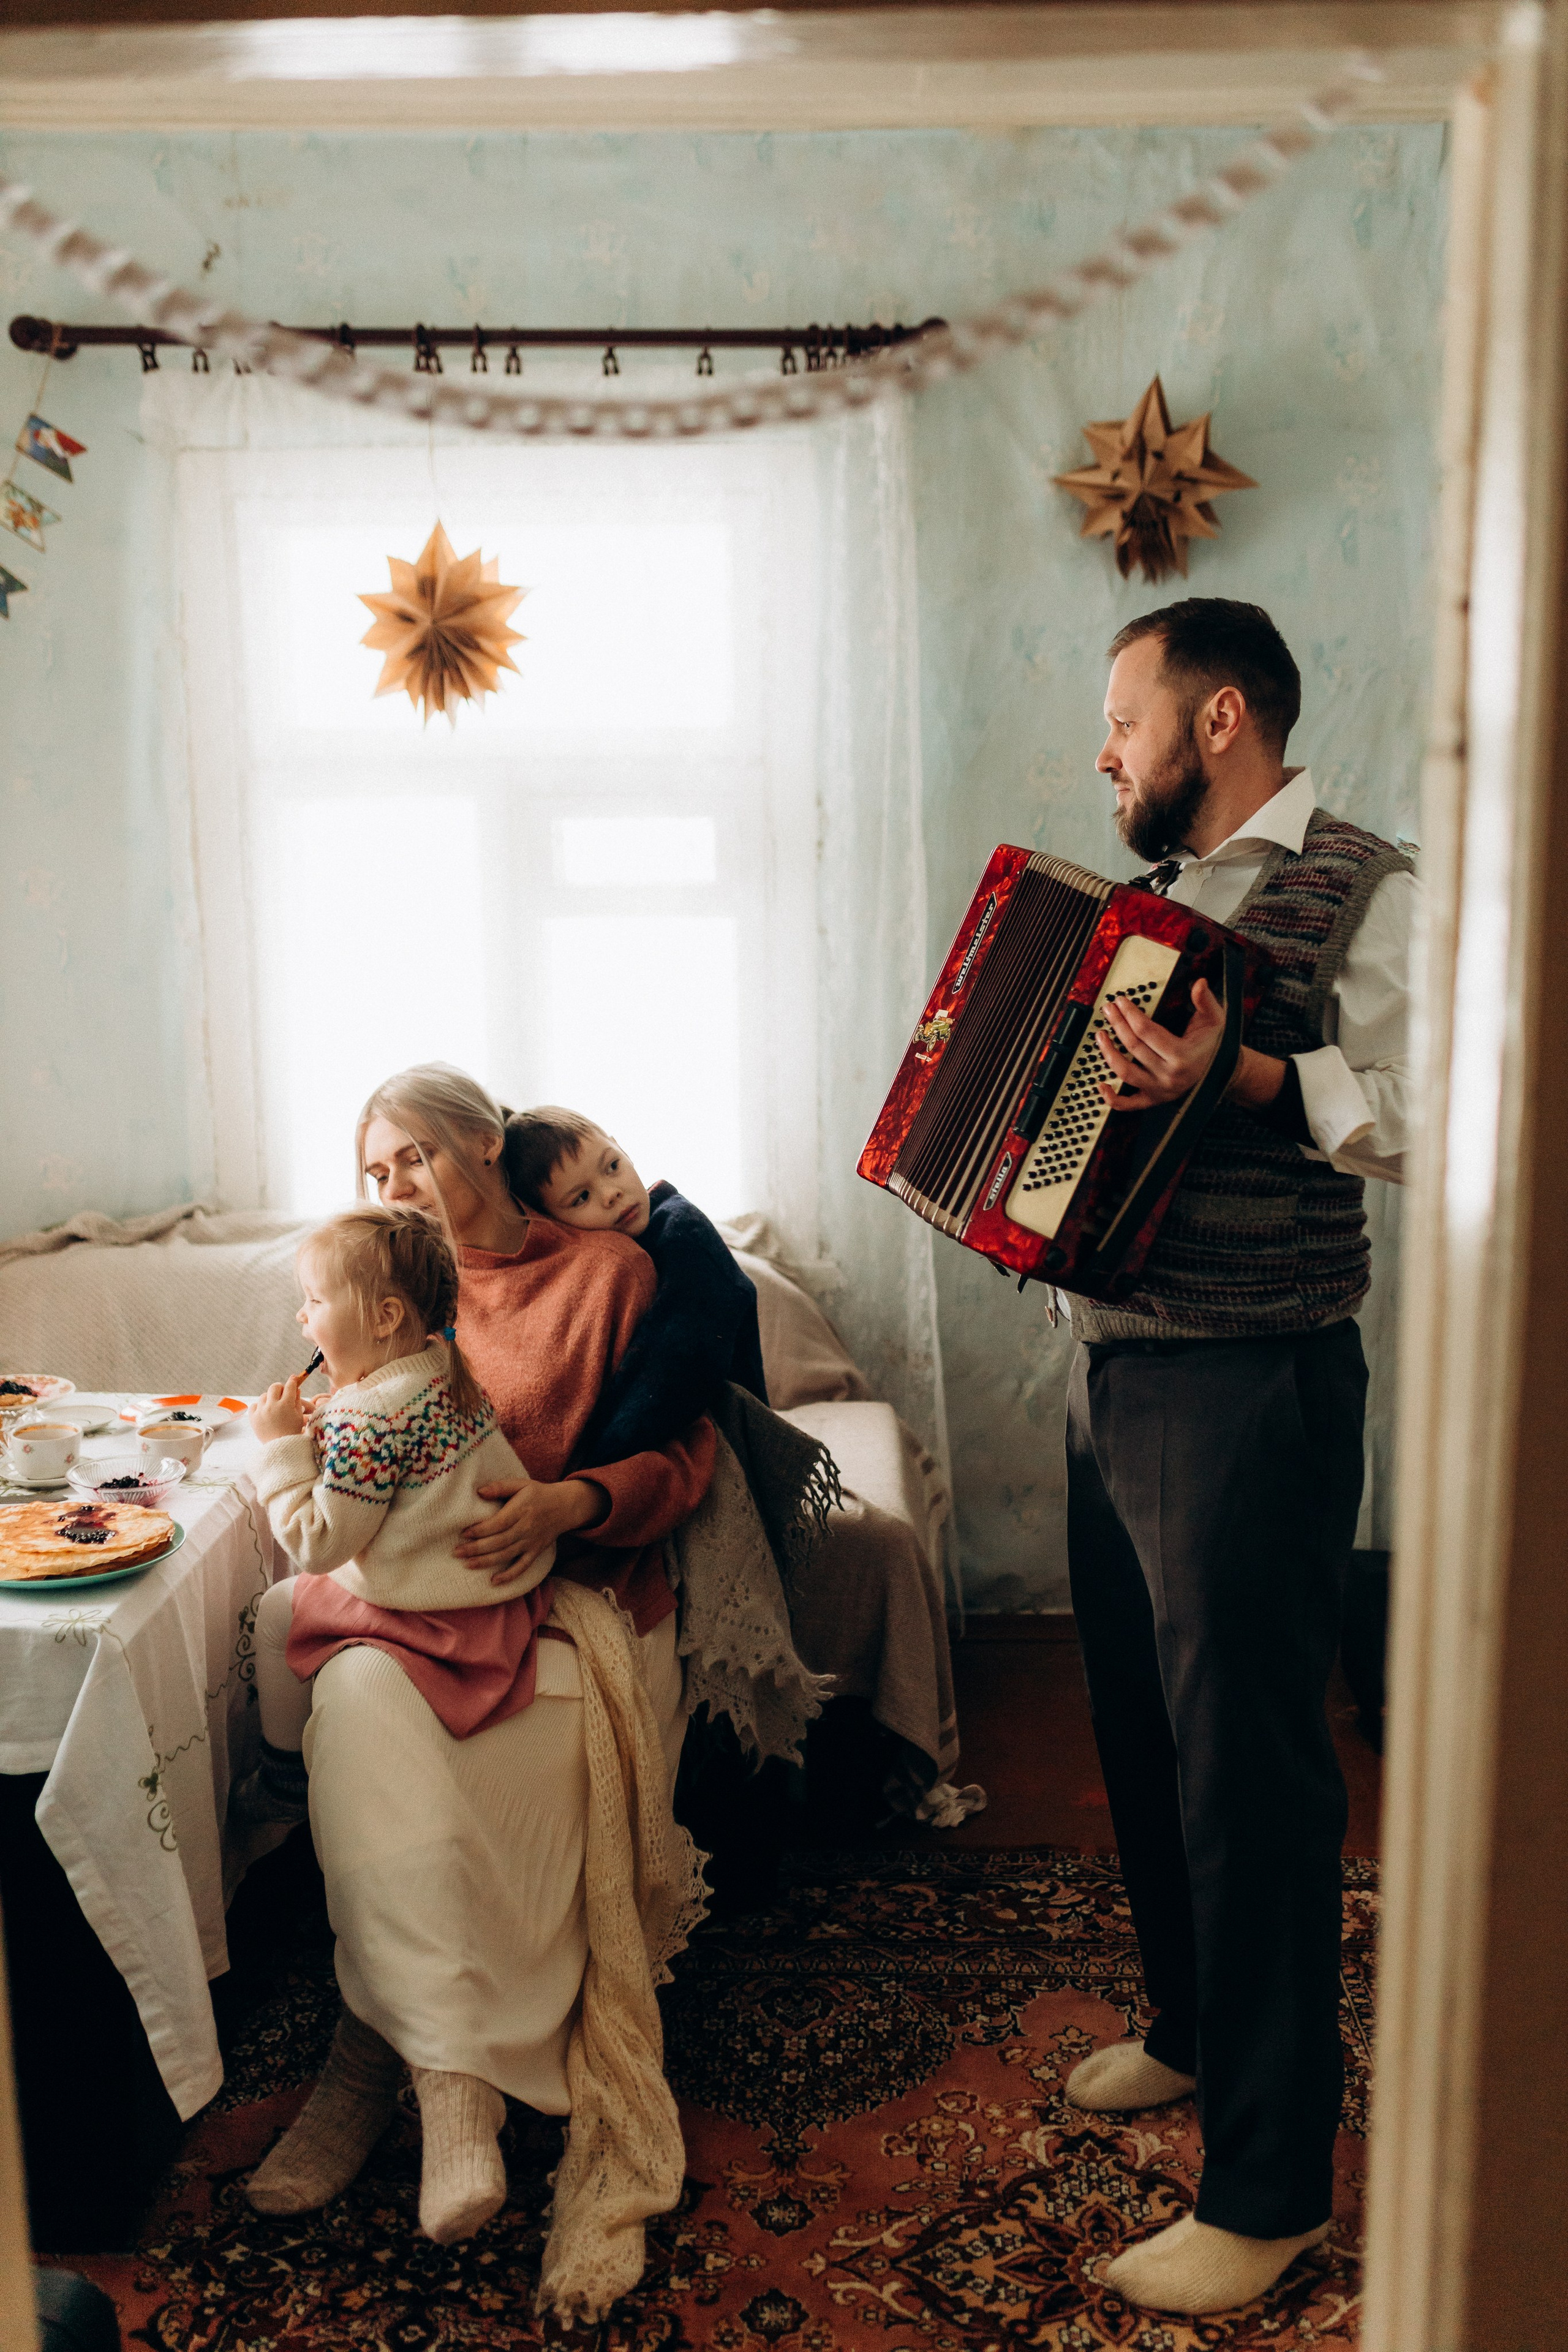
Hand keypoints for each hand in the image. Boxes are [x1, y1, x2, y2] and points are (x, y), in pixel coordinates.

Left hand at [251, 1373, 307, 1442]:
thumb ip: (297, 1400)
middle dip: (280, 1388)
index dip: (292, 1381)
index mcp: (286, 1405)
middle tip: (283, 1393)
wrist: (280, 1449)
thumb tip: (296, 1388)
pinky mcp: (253, 1418)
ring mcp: (261, 1412)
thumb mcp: (298, 1416)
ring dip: (270, 1398)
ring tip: (274, 1406)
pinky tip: (265, 1411)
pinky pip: (254, 1405)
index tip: (293, 1379)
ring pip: (264, 1396)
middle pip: (274, 1387)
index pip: (289, 1386)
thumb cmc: (292, 1433)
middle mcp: (272, 1406)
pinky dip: (259, 1407)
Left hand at [456, 1476, 607, 1586]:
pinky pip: (522, 1567)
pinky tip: (494, 1581)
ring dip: (486, 1562)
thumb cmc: (539, 1493)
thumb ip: (500, 1487)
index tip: (463, 1533)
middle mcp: (525, 1528)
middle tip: (457, 1552)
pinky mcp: (535, 1552)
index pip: (498, 1524)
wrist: (565, 1506)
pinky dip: (509, 1576)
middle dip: (476, 1548)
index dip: (480, 1530)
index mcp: (521, 1510)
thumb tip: (479, 1492)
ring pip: (506, 1555)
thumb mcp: (521, 1484)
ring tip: (467, 1565)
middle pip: (498, 1541)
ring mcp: (531, 1542)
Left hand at [1096, 977, 1286, 1113]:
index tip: (1120, 1001)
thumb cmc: (1213, 1044)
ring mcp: (1159, 1089)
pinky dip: (1111, 1098)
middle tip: (1108, 1009)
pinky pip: (1128, 1105)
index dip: (1130, 1013)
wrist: (1220, 1073)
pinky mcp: (1153, 1099)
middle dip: (1117, 1024)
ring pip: (1125, 1073)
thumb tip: (1199, 983)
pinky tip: (1100, 1084)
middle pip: (1133, 1047)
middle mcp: (1169, 1075)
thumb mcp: (1215, 1020)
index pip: (1146, 1031)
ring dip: (1108, 1053)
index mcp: (1182, 1055)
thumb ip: (1205, 1001)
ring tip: (1100, 1034)